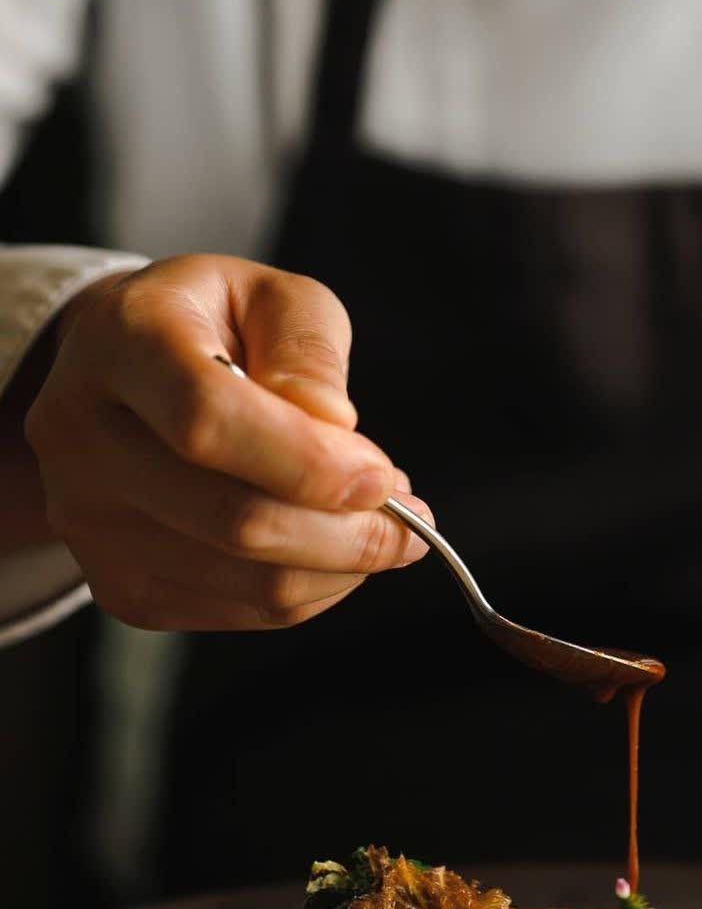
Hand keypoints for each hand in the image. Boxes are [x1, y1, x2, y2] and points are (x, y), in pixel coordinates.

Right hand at [24, 254, 430, 629]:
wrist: (119, 377)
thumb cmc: (210, 329)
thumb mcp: (271, 294)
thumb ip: (309, 350)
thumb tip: (334, 427)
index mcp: (120, 341)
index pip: (208, 419)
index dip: (309, 462)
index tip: (382, 476)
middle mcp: (83, 438)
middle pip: (234, 519)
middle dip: (350, 531)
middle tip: (410, 514)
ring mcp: (90, 523)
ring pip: (250, 583)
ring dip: (343, 565)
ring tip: (379, 524)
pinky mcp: (120, 586)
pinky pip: (244, 614)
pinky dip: (312, 589)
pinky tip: (329, 546)